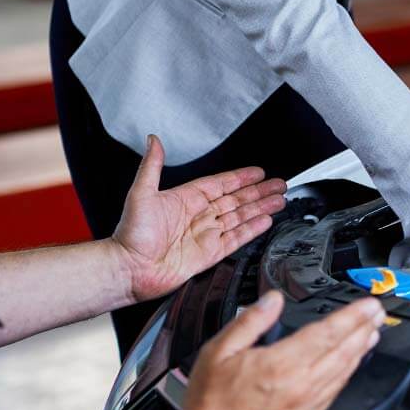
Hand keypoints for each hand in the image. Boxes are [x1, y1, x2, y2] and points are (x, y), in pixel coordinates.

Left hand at [113, 134, 286, 301]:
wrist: (129, 269)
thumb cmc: (131, 234)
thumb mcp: (141, 193)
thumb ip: (152, 166)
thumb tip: (153, 140)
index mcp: (185, 199)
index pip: (220, 184)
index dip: (240, 178)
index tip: (258, 172)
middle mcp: (198, 216)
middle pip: (236, 200)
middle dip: (258, 192)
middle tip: (278, 184)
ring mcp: (205, 235)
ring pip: (240, 217)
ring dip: (260, 208)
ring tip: (279, 200)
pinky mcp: (209, 255)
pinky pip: (236, 239)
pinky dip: (252, 230)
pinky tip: (265, 221)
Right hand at [179, 290, 384, 409]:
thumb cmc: (209, 403)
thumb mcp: (219, 350)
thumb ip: (251, 321)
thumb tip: (273, 299)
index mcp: (281, 364)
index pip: (327, 334)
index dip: (352, 317)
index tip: (368, 305)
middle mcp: (299, 386)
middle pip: (342, 353)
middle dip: (363, 330)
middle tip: (377, 315)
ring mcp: (304, 408)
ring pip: (341, 375)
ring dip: (359, 352)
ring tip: (371, 335)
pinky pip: (332, 395)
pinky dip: (346, 377)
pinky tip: (349, 368)